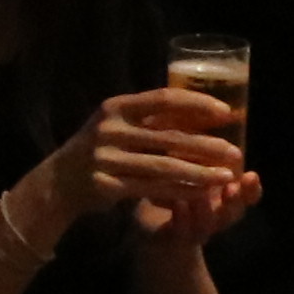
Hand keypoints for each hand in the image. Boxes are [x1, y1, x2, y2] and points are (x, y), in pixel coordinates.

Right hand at [81, 88, 244, 233]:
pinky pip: (150, 189)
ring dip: (199, 173)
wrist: (58, 182)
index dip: (196, 104)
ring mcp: (106, 159)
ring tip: (225, 176)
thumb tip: (200, 110)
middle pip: (168, 137)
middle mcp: (109, 130)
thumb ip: (148, 117)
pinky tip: (200, 194)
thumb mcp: (116, 124)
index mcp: (116, 107)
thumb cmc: (99, 148)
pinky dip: (178, 191)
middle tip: (235, 152)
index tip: (225, 113)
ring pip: (163, 167)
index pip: (163, 99)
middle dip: (206, 145)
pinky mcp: (105, 186)